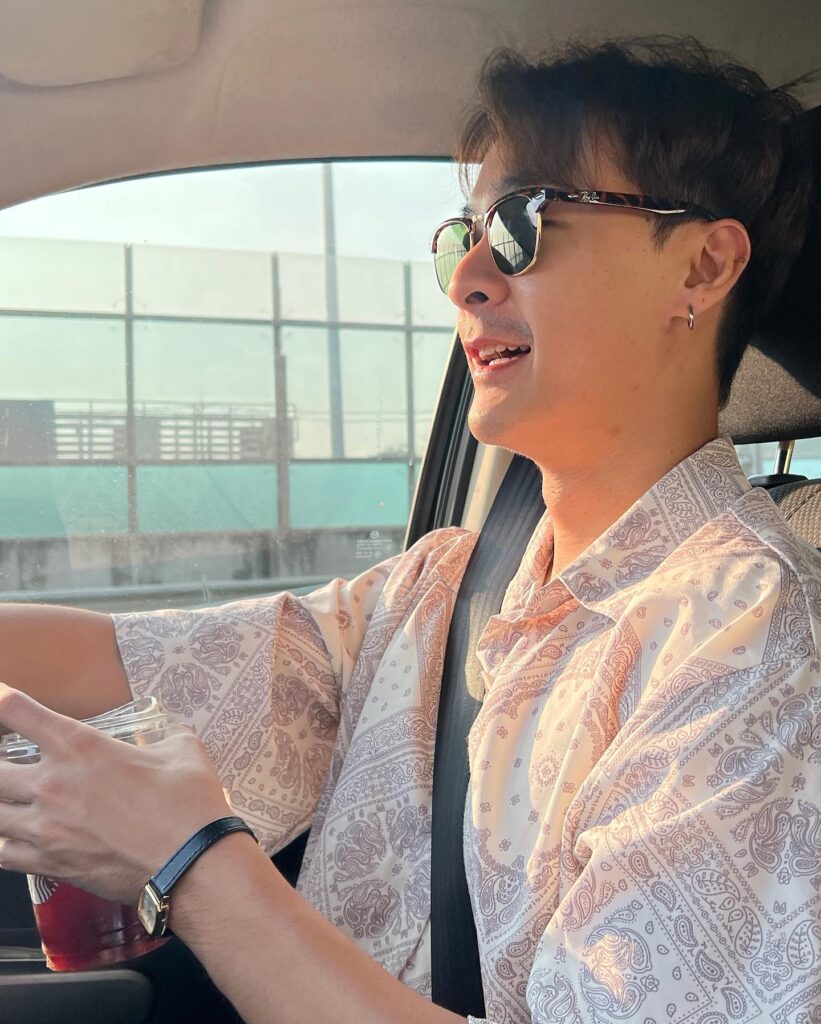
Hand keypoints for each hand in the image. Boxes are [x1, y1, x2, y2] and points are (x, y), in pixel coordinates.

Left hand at [0, 683, 232, 904]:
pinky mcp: (49, 865)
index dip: (0, 701)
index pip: (18, 712)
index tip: (0, 699)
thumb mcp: (183, 750)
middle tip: (8, 759)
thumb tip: (171, 732)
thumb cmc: (188, 804)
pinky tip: (16, 838)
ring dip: (1, 802)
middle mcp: (53, 783)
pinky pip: (2, 853)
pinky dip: (5, 843)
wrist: (192, 862)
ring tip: (13, 799)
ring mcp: (45, 827)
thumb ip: (167, 735)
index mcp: (80, 746)